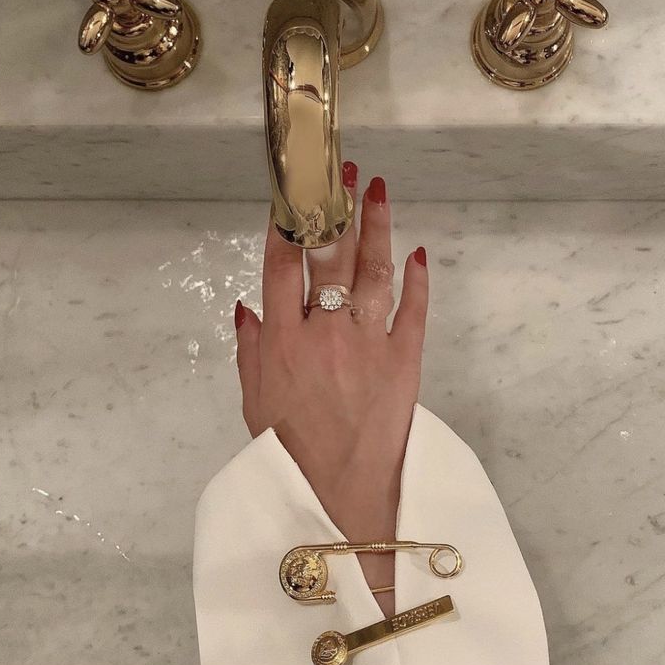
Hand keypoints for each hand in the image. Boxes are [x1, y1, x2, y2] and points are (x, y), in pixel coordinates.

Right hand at [234, 163, 428, 616]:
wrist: (340, 494)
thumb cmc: (288, 450)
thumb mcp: (254, 401)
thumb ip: (250, 349)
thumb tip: (246, 304)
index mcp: (283, 340)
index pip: (282, 265)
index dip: (287, 222)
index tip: (293, 190)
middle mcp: (325, 331)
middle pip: (331, 256)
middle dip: (335, 208)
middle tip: (343, 169)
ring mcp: (368, 342)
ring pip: (374, 272)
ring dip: (377, 228)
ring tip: (378, 190)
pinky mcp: (404, 360)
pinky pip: (412, 311)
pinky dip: (417, 281)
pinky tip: (418, 253)